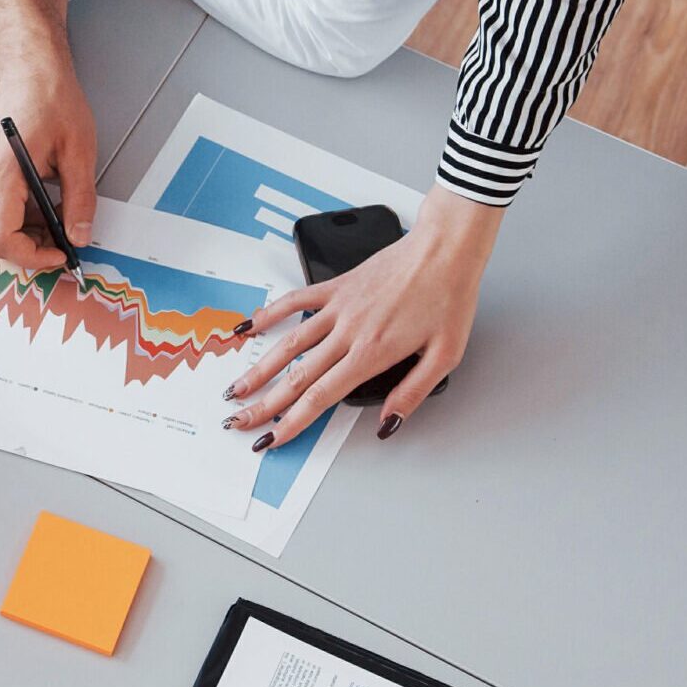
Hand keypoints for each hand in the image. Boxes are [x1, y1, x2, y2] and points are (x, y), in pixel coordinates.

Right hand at [0, 0, 94, 270]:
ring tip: (61, 221)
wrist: (31, 66)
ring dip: (27, 233)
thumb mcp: (79, 151)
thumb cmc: (50, 96)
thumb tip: (80, 234)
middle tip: (63, 245)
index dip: (33, 256)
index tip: (61, 254)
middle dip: (30, 249)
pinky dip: (22, 216)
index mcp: (2, 173)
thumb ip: (80, 199)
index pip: (2, 238)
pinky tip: (48, 204)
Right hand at [222, 186, 503, 443]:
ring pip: (288, 344)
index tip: (272, 437)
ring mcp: (338, 308)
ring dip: (259, 369)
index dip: (293, 421)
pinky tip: (248, 327)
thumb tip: (387, 423)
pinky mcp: (336, 286)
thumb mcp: (445, 356)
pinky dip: (268, 314)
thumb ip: (413, 393)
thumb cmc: (449, 298)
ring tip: (237, 388)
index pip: (322, 396)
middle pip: (297, 377)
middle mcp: (348, 332)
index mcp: (372, 353)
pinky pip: (294, 301)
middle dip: (265, 404)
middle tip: (238, 421)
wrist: (445, 249)